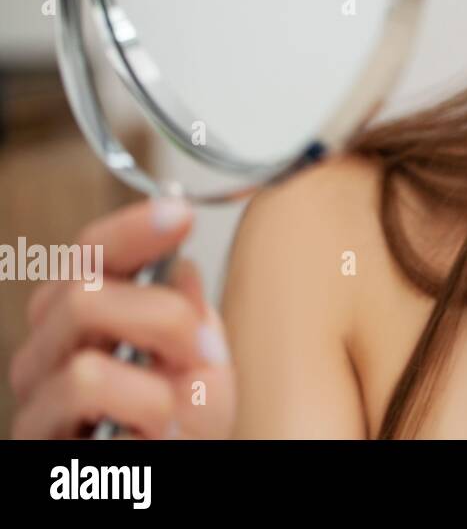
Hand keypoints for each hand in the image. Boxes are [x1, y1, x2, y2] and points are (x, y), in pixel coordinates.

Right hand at [8, 197, 236, 438]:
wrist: (170, 481)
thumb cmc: (182, 430)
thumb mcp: (204, 367)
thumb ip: (190, 315)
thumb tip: (180, 264)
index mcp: (87, 321)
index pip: (93, 254)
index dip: (133, 228)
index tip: (179, 212)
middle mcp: (50, 353)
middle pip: (82, 289)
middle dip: (163, 313)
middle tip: (203, 355)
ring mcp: (37, 397)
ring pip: (82, 338)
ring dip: (157, 370)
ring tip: (179, 408)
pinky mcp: (35, 439)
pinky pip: (85, 385)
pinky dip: (144, 405)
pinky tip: (161, 432)